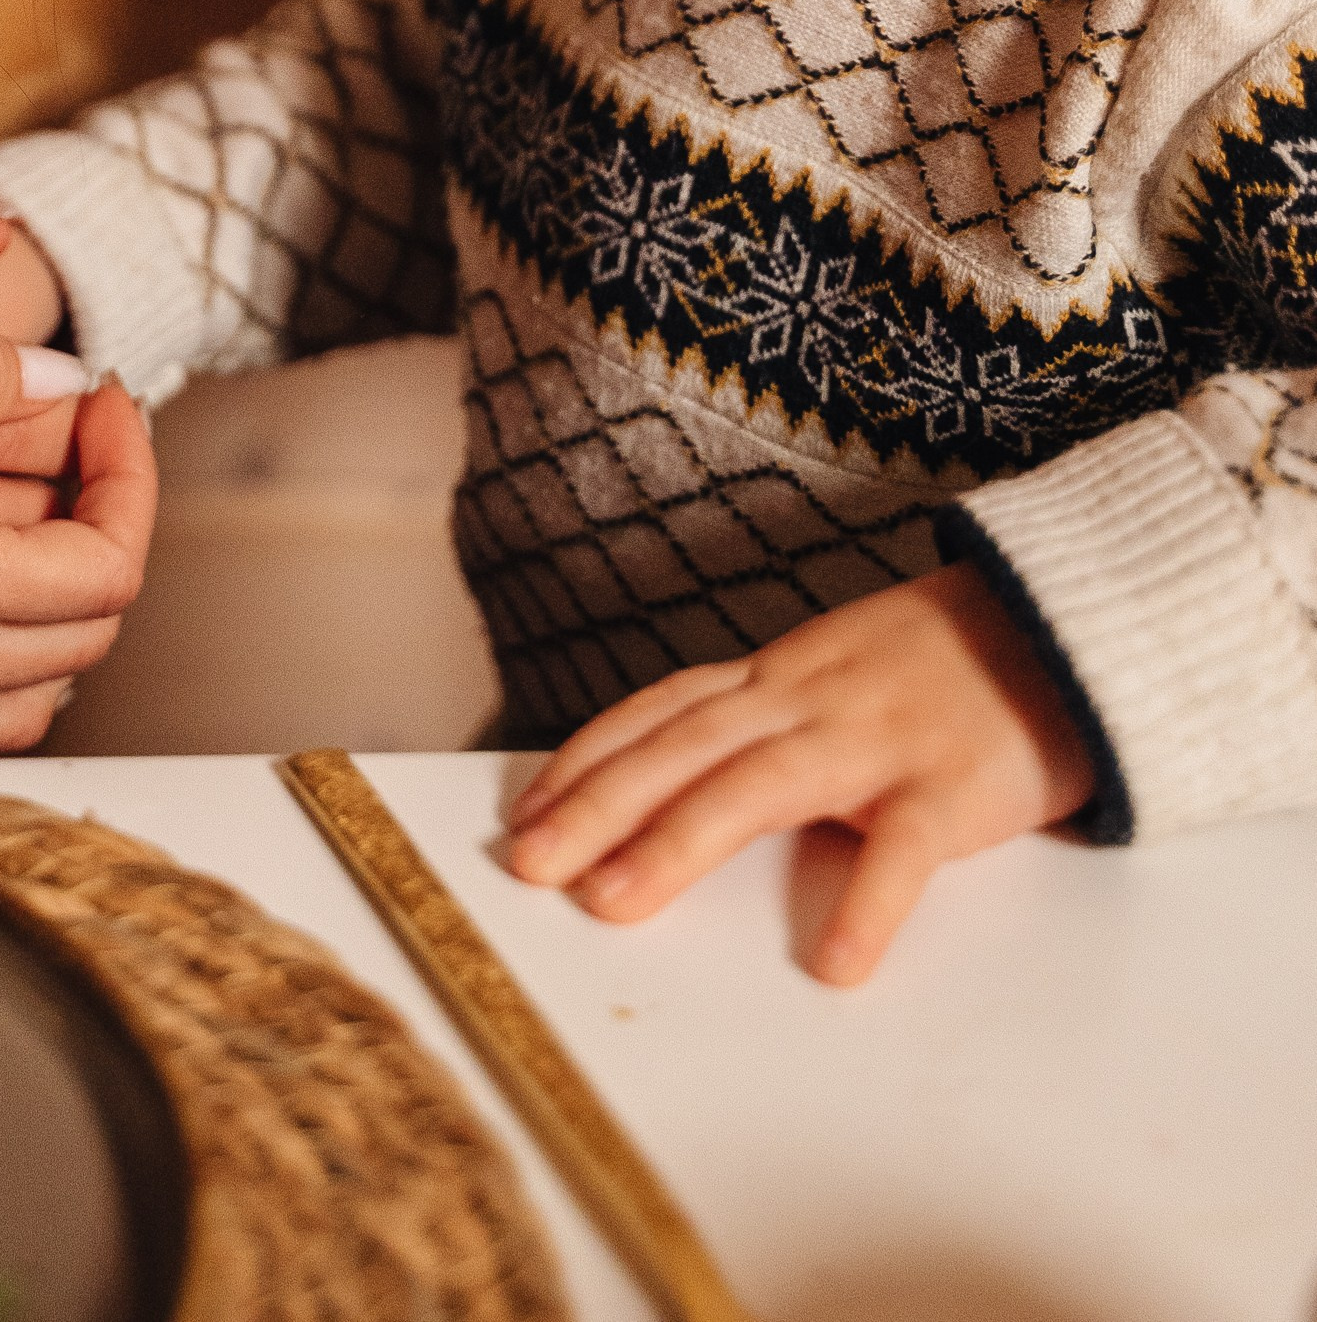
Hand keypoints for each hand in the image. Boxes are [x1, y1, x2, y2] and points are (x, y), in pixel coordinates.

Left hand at [503, 565, 1094, 985]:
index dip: (588, 758)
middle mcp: (807, 698)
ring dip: (678, 841)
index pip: (662, 711)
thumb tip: (675, 783)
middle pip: (683, 748)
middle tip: (529, 865)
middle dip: (596, 806)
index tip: (524, 812)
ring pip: (759, 784)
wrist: (1064, 626)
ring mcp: (877, 737)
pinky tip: (834, 961)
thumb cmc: (939, 667)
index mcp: (778, 677)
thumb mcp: (832, 677)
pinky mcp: (954, 784)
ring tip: (615, 901)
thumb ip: (764, 722)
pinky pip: (905, 847)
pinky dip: (868, 901)